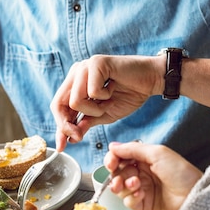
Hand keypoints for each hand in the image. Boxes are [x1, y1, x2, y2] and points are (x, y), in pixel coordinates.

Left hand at [50, 55, 164, 150]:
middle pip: (59, 103)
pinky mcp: (96, 63)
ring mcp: (85, 66)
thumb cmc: (129, 94)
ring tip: (108, 101)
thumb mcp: (104, 115)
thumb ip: (86, 123)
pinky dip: (104, 97)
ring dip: (94, 110)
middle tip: (79, 135)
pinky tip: (113, 88)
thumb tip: (70, 138)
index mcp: (75, 83)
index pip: (58, 106)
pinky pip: (91, 92)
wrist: (151, 80)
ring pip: (75, 101)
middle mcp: (77, 72)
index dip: (59, 127)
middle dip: (68, 124)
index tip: (61, 146)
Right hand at [103, 141, 202, 209]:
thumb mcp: (157, 153)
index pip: (121, 157)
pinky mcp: (143, 204)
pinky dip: (131, 197)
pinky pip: (128, 201)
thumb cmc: (181, 173)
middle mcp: (142, 173)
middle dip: (116, 174)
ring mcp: (142, 189)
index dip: (113, 159)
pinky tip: (141, 194)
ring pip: (120, 187)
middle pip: (118, 173)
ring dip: (123, 185)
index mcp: (145, 159)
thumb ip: (133, 149)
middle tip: (118, 176)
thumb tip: (114, 146)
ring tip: (135, 183)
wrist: (193, 197)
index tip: (111, 162)